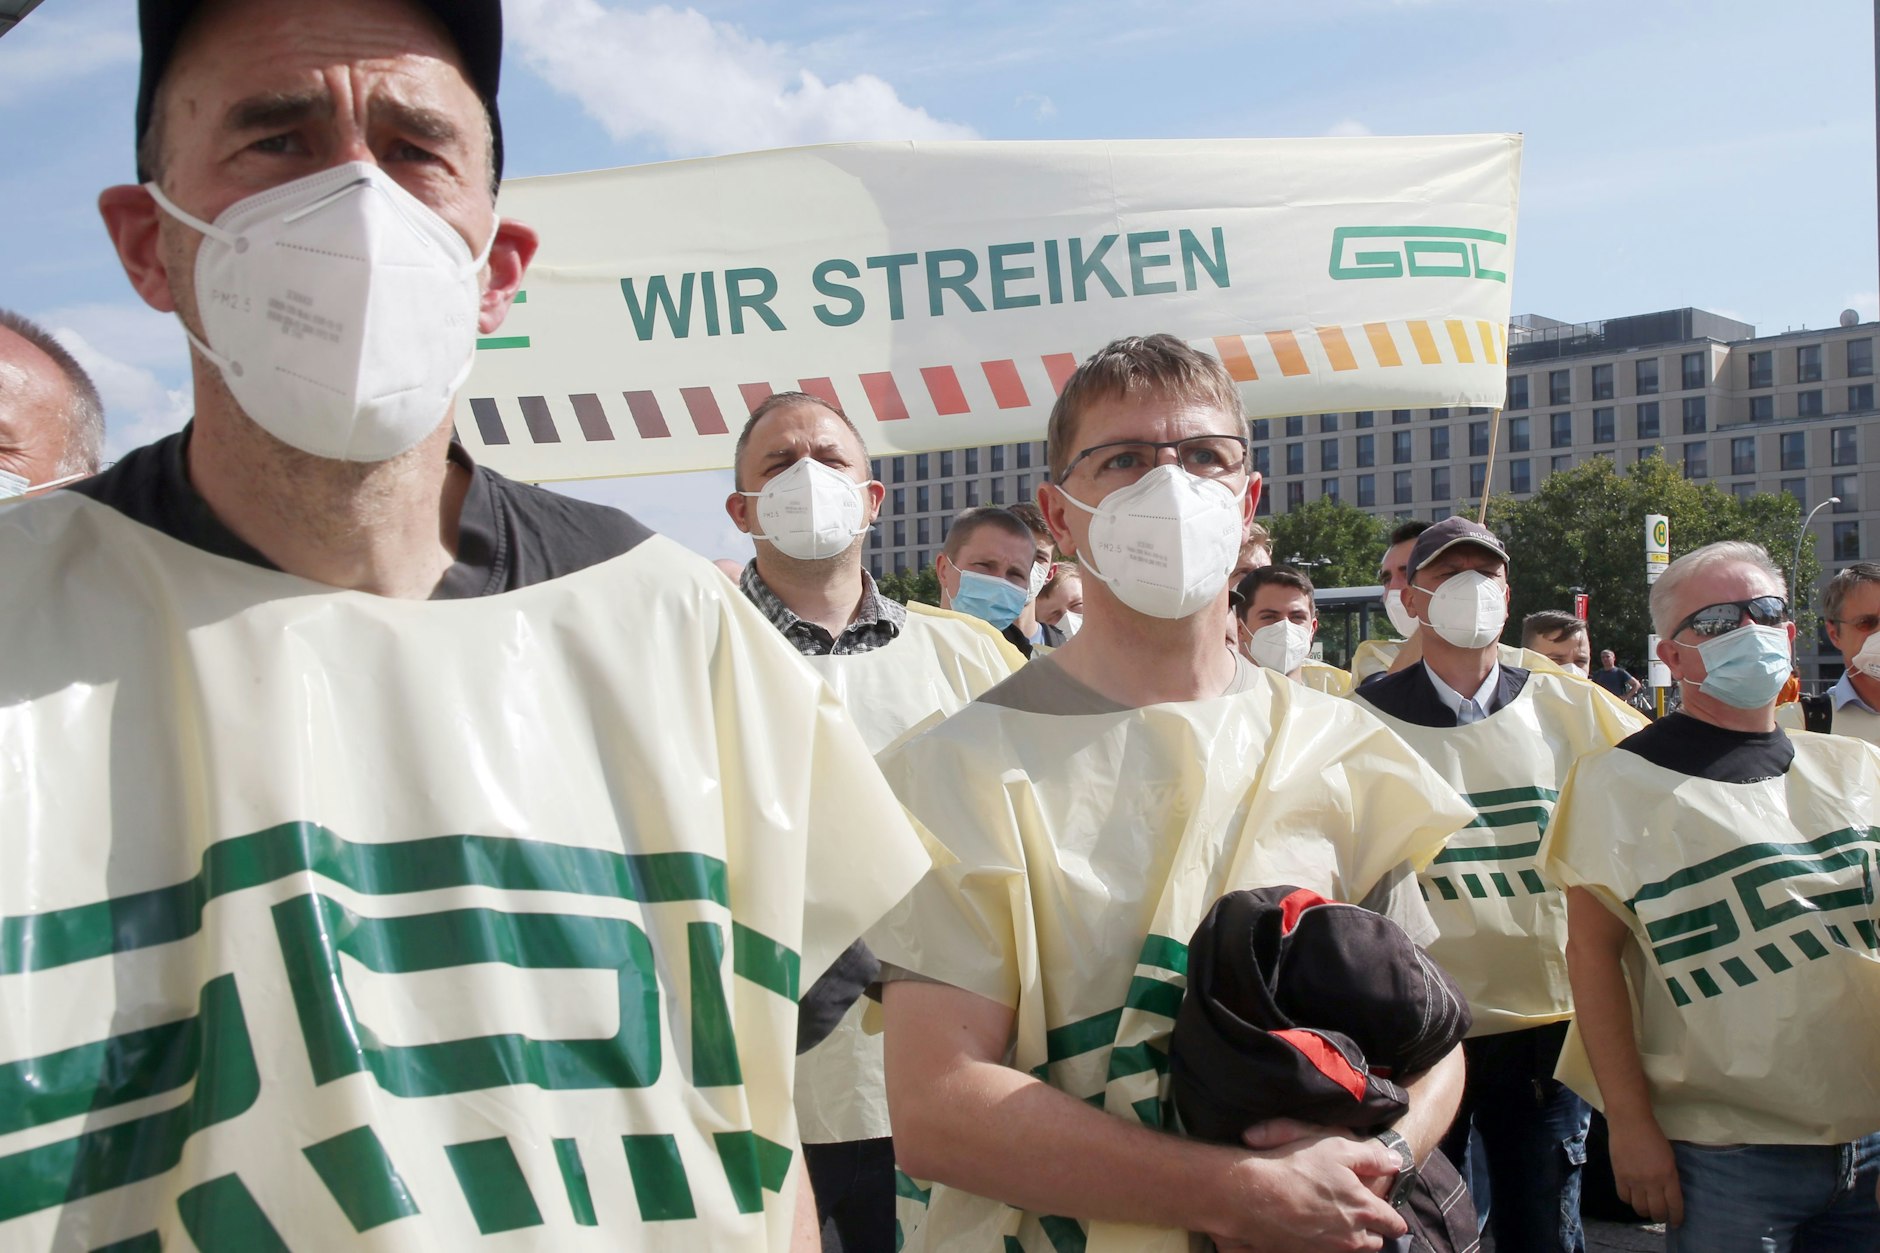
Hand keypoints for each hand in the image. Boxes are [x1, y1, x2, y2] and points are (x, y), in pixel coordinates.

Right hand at [1202, 1132, 1406, 1251]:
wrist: (1254, 1196)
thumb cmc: (1297, 1167)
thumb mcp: (1337, 1148)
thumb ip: (1372, 1157)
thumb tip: (1396, 1163)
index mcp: (1364, 1209)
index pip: (1394, 1223)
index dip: (1392, 1218)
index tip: (1388, 1213)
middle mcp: (1352, 1236)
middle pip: (1376, 1242)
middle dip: (1372, 1231)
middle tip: (1361, 1216)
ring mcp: (1330, 1249)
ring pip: (1353, 1250)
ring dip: (1351, 1239)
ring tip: (1337, 1223)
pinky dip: (1328, 1244)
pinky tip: (1315, 1229)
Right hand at [1607, 1116, 1682, 1226]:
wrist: (1630, 1122)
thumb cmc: (1653, 1136)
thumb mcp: (1669, 1158)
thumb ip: (1670, 1178)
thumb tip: (1668, 1195)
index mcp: (1669, 1176)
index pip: (1674, 1206)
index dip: (1676, 1218)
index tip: (1676, 1223)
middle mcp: (1652, 1182)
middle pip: (1657, 1211)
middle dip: (1660, 1217)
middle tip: (1660, 1215)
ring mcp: (1634, 1180)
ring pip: (1640, 1208)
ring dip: (1644, 1211)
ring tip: (1646, 1207)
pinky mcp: (1619, 1176)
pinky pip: (1624, 1198)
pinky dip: (1629, 1200)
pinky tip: (1632, 1195)